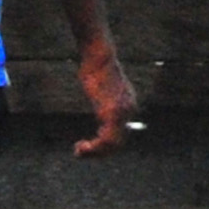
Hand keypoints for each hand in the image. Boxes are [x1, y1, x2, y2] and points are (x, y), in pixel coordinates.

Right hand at [71, 38, 139, 156]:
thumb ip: (102, 93)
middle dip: (100, 152)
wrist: (99, 55)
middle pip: (119, 141)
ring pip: (113, 144)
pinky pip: (107, 139)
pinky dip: (94, 147)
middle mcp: (129, 110)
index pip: (121, 132)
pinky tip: (81, 147)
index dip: (105, 143)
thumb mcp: (101, 83)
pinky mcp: (113, 112)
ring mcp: (123, 113)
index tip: (88, 144)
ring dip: (95, 152)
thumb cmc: (95, 65)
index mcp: (128, 105)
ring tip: (79, 152)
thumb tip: (96, 88)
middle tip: (81, 153)